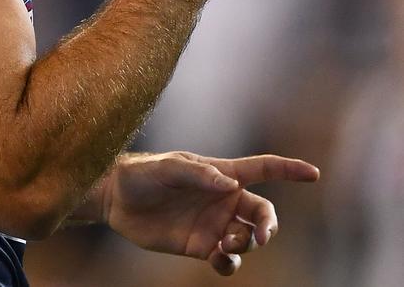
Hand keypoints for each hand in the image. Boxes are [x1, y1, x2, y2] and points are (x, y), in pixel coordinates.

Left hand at [101, 151, 318, 275]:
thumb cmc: (143, 173)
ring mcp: (214, 223)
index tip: (314, 174)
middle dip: (268, 225)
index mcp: (221, 172)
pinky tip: (219, 260)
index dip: (288, 169)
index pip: (262, 169)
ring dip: (246, 245)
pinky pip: (228, 260)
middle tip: (259, 236)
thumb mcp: (168, 168)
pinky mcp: (201, 245)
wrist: (117, 198)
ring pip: (248, 238)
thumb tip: (228, 184)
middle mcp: (223, 198)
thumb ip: (198, 174)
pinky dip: (230, 264)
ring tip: (224, 246)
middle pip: (261, 212)